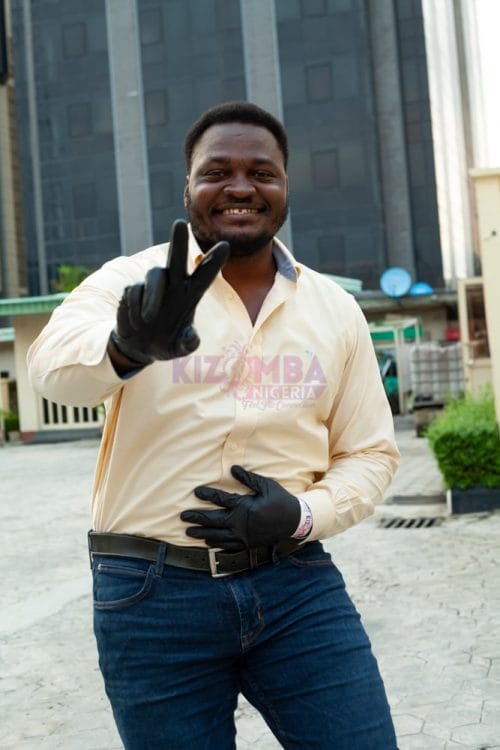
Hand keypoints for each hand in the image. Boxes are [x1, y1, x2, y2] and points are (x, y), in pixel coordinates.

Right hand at [110, 219, 228, 364]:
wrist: (139, 348)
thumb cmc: (167, 344)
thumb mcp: (180, 349)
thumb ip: (188, 343)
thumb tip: (191, 336)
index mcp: (190, 295)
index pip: (205, 275)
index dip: (214, 261)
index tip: (226, 245)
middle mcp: (173, 285)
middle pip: (176, 258)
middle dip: (178, 241)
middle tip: (179, 224)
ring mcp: (152, 286)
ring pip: (154, 276)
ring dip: (151, 297)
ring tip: (148, 319)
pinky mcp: (133, 290)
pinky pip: (134, 293)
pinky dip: (134, 310)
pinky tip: (136, 323)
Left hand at [181, 466, 300, 551]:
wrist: (295, 522)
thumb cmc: (280, 501)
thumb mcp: (266, 486)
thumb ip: (248, 478)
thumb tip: (232, 468)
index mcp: (245, 507)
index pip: (221, 499)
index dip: (207, 494)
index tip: (196, 491)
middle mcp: (241, 523)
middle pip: (213, 520)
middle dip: (197, 517)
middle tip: (182, 516)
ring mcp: (243, 536)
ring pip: (217, 536)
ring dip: (202, 533)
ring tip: (188, 532)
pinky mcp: (247, 544)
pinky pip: (228, 546)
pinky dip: (216, 545)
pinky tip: (208, 543)